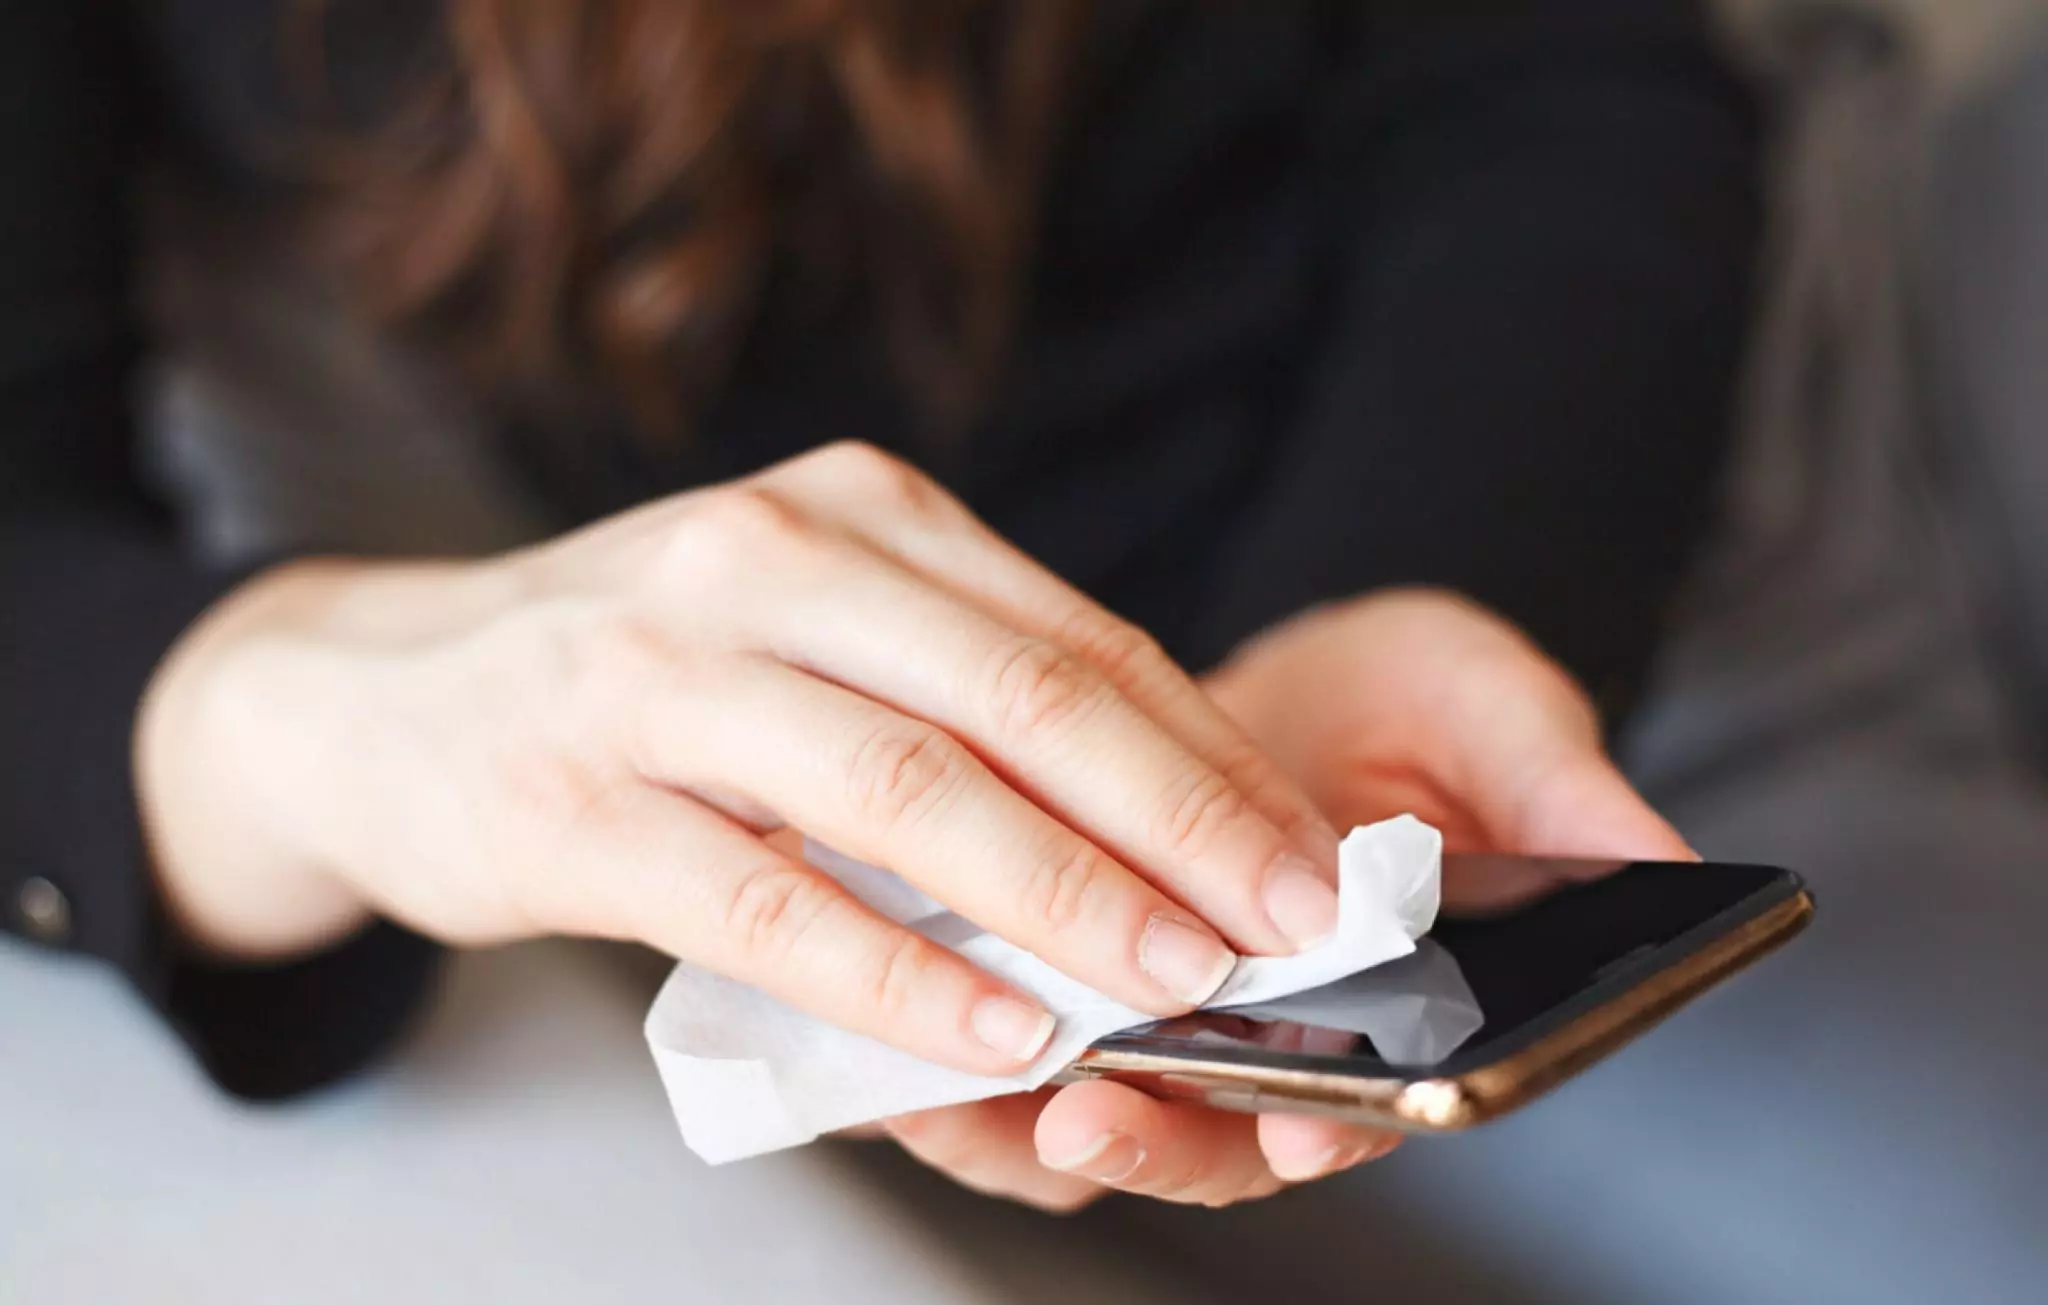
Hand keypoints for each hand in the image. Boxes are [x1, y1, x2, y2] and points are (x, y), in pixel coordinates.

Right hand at [137, 441, 1342, 1084]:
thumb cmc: (639, 675)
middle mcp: (763, 563)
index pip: (1074, 637)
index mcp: (852, 514)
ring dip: (1061, 895)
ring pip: (902, 788)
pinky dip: (895, 973)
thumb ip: (954, 695)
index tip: (1312, 855)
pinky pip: (764, 902)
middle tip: (1287, 924)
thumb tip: (1163, 822)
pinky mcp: (572, 804)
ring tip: (1174, 983)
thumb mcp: (804, 629)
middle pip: (1018, 694)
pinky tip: (995, 1031)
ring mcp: (657, 676)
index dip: (1210, 754)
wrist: (380, 693)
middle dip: (1177, 818)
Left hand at [870, 590, 1677, 1213]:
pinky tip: (895, 1005)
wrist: (1262, 696)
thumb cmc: (1387, 709)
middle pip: (1209, 1140)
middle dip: (1153, 1136)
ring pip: (1079, 1116)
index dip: (1333, 1123)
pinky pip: (977, 1054)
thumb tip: (1654, 852)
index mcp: (1383, 1012)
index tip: (1305, 1124)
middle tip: (1093, 1115)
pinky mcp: (1032, 987)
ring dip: (1023, 1112)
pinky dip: (936, 1045)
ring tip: (974, 1077)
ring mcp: (1139, 1029)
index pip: (1364, 1104)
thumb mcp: (1479, 709)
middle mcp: (1259, 1049)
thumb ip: (1550, 778)